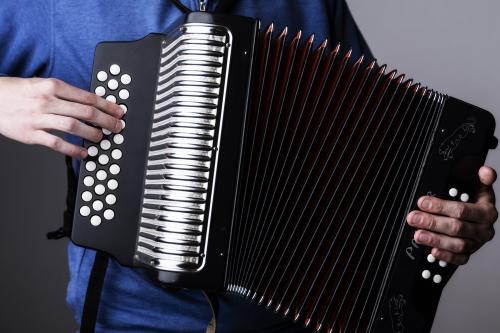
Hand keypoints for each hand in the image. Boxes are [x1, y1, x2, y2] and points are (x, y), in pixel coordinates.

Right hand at [0, 77, 123, 157]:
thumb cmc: (15, 92)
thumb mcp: (40, 84)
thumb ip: (63, 93)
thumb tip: (89, 102)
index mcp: (52, 86)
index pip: (87, 97)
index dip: (107, 106)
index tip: (118, 111)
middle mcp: (47, 100)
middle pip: (85, 112)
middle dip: (106, 120)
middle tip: (118, 126)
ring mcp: (39, 118)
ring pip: (74, 126)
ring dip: (92, 134)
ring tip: (102, 139)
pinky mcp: (31, 134)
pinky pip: (57, 143)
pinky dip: (73, 149)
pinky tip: (83, 153)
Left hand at [407, 166, 496, 264]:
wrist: (481, 217)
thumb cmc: (475, 200)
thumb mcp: (480, 187)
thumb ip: (484, 178)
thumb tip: (485, 171)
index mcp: (486, 211)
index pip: (462, 210)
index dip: (440, 206)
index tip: (422, 202)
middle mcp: (483, 229)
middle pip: (456, 227)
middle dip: (432, 223)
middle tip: (413, 218)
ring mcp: (477, 243)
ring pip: (457, 244)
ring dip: (435, 240)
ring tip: (418, 235)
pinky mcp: (470, 253)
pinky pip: (460, 259)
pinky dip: (446, 256)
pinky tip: (432, 251)